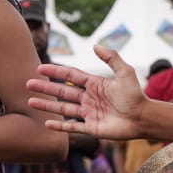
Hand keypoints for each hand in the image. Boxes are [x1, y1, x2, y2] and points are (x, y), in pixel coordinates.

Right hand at [26, 46, 146, 139]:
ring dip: (47, 105)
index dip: (56, 72)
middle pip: (63, 92)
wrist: (143, 117)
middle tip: (28, 84)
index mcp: (95, 85)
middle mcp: (90, 98)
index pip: (71, 76)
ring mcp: (89, 113)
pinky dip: (59, 126)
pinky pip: (72, 127)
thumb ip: (111, 58)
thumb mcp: (125, 73)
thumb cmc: (136, 95)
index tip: (40, 68)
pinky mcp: (91, 128)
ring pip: (63, 109)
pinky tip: (46, 123)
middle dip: (46, 88)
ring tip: (30, 101)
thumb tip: (95, 45)